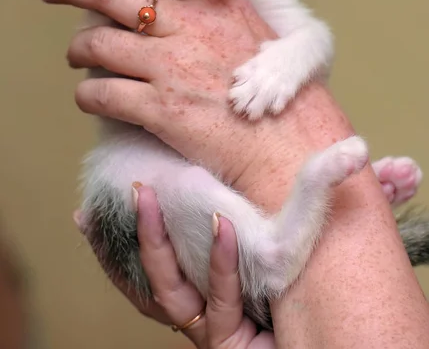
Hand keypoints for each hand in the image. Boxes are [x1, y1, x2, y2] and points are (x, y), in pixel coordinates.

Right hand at [75, 187, 274, 348]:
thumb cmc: (285, 310)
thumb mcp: (252, 269)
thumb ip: (233, 240)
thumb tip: (224, 194)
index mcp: (194, 301)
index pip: (144, 272)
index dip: (113, 246)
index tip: (86, 216)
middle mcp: (193, 317)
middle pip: (147, 276)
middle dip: (133, 233)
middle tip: (128, 189)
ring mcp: (209, 331)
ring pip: (170, 288)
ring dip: (156, 241)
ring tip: (148, 197)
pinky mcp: (229, 344)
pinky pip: (222, 298)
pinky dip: (220, 260)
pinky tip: (221, 225)